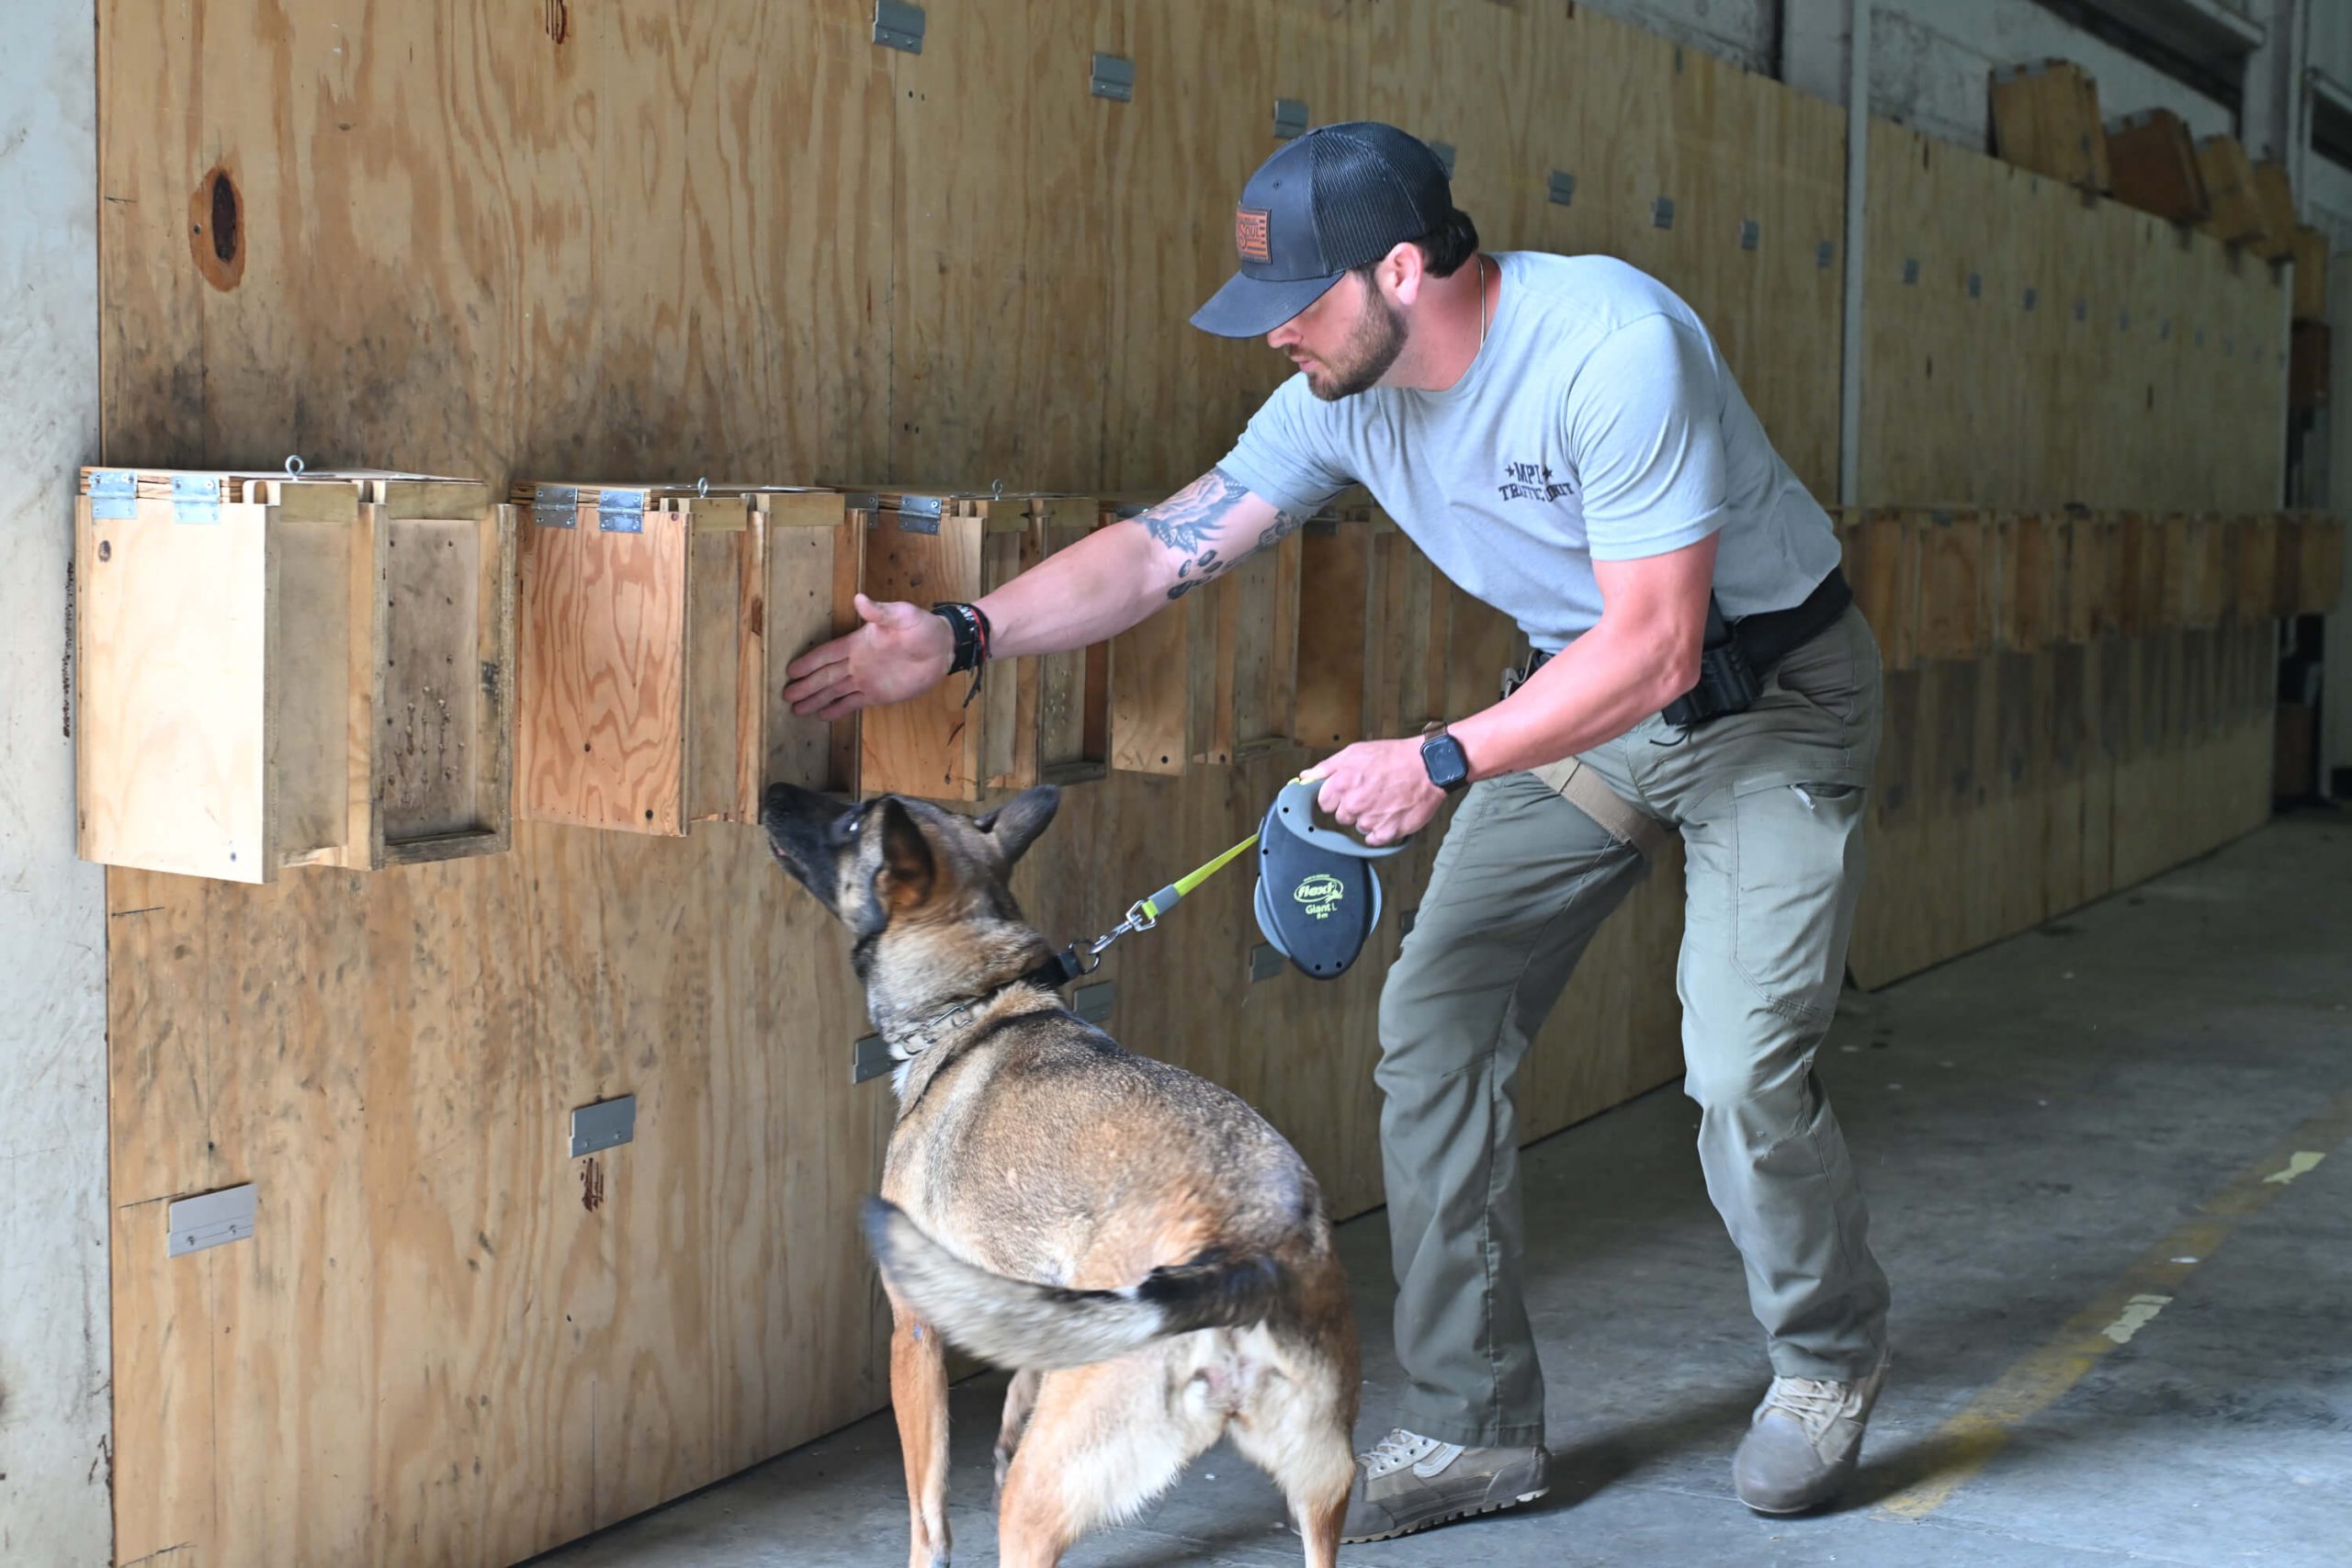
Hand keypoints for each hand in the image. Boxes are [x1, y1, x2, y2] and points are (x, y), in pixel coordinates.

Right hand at [782, 595, 953, 719]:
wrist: (943, 648)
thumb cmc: (922, 627)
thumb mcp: (902, 615)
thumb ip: (880, 612)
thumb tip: (860, 599)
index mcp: (858, 643)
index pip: (827, 654)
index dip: (809, 662)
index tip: (790, 670)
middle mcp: (857, 662)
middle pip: (825, 676)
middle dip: (806, 685)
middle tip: (786, 695)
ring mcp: (866, 679)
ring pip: (835, 692)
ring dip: (816, 699)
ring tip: (796, 710)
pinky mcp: (878, 694)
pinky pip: (852, 703)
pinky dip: (837, 710)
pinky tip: (822, 716)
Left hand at [1300, 738, 1444, 846]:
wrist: (1428, 766)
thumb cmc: (1393, 757)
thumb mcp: (1356, 752)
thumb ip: (1327, 767)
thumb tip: (1305, 777)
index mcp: (1342, 784)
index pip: (1324, 803)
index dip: (1335, 797)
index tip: (1346, 792)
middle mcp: (1354, 804)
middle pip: (1341, 817)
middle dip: (1352, 807)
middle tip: (1370, 793)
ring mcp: (1371, 820)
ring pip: (1359, 827)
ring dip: (1369, 818)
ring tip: (1385, 801)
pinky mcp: (1388, 832)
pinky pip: (1375, 839)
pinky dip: (1382, 830)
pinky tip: (1391, 814)